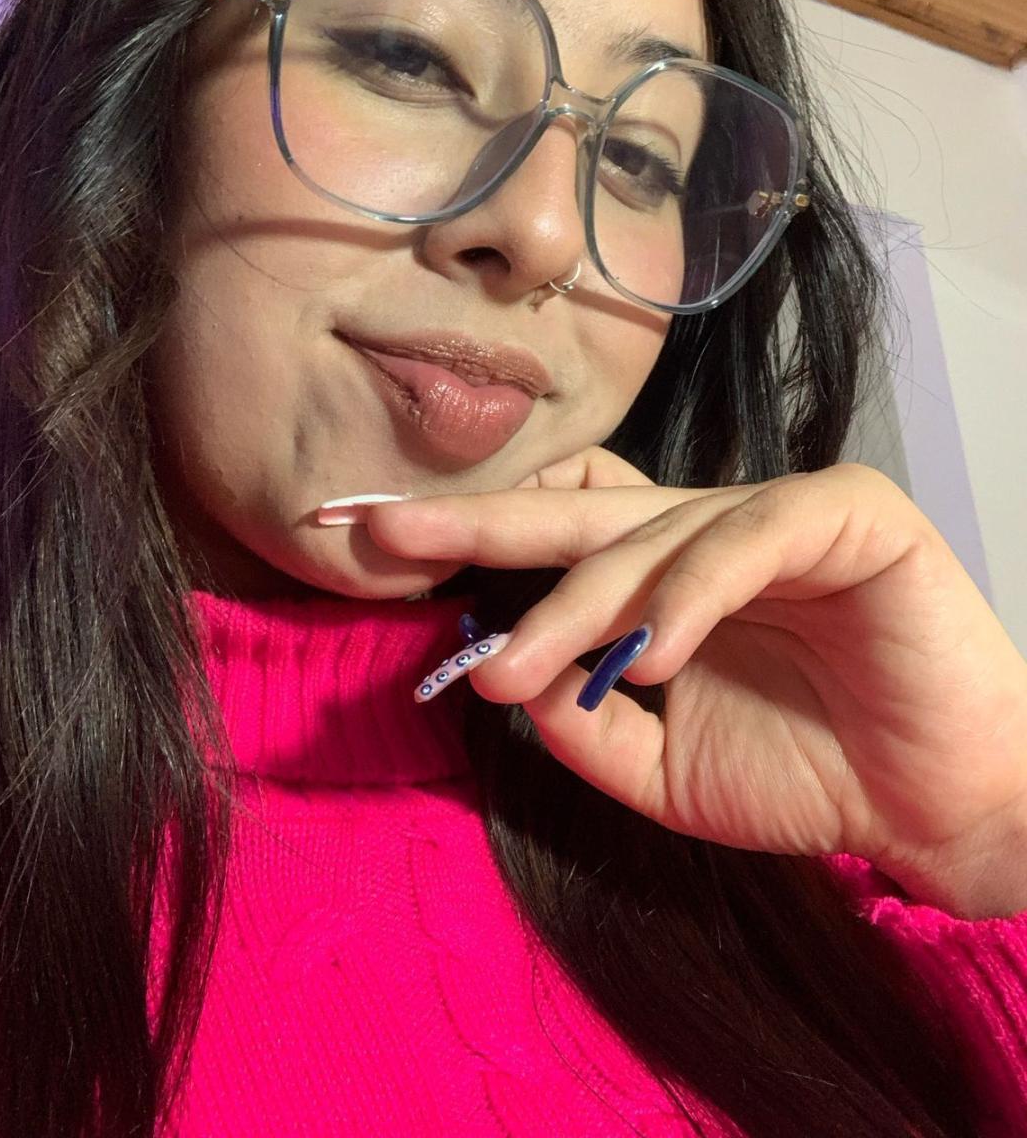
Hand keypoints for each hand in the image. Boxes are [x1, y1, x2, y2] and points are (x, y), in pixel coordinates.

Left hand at [366, 452, 1026, 918]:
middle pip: (581, 514)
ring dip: (578, 606)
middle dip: (480, 523)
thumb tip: (502, 680)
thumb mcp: (661, 769)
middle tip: (389, 535)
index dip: (477, 533)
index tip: (378, 545)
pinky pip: (748, 539)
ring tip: (517, 670)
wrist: (942, 809)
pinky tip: (648, 655)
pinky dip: (691, 595)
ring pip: (652, 536)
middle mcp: (709, 530)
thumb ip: (584, 728)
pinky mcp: (848, 513)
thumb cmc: (811, 777)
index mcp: (667, 575)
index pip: (561, 531)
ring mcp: (777, 511)